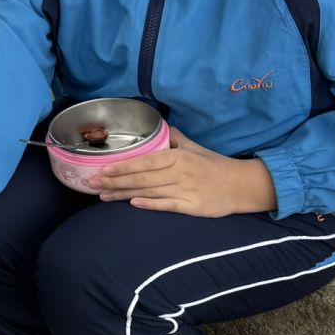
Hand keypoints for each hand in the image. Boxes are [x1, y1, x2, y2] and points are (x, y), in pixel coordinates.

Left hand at [95, 127, 277, 215]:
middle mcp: (179, 172)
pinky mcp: (193, 207)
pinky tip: (134, 204)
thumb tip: (158, 127)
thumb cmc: (215, 165)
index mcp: (177, 156)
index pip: (144, 160)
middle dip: (114, 181)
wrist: (242, 184)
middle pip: (141, 177)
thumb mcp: (194, 147)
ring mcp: (185, 190)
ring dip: (123, 195)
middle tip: (92, 185)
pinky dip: (151, 204)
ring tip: (103, 197)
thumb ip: (173, 138)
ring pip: (148, 192)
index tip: (102, 169)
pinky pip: (168, 205)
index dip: (122, 166)